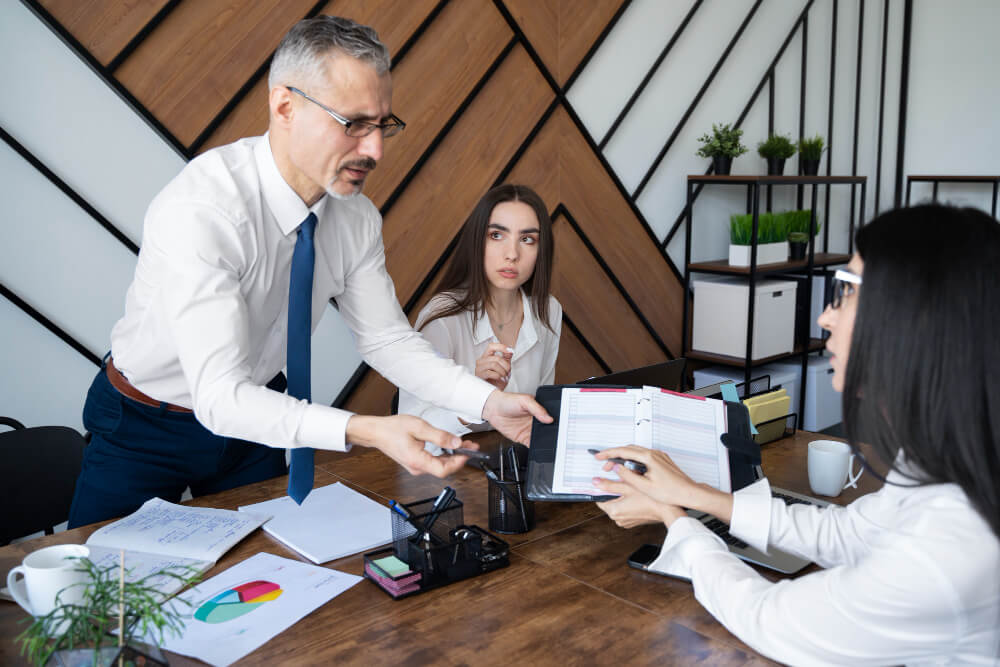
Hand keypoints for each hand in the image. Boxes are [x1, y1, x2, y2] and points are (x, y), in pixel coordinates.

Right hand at [346, 414, 477, 477]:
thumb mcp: (419, 428)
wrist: (376, 432)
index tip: (468, 452)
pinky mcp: (415, 463)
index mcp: (418, 461)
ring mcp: (416, 467)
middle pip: (444, 469)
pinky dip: (444, 455)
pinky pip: (433, 462)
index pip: (444, 470)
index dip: (459, 462)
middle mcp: (417, 468)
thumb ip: (440, 436)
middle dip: (460, 458)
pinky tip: (449, 447)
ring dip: (453, 456)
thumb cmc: (393, 429)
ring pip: (440, 466)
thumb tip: (456, 443)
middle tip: (470, 446)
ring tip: (463, 444)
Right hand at [475, 343, 512, 389]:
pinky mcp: (479, 375)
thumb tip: (510, 350)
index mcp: (486, 357)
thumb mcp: (504, 367)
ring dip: (502, 372)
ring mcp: (479, 368)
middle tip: (508, 372)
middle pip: (496, 357)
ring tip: (504, 377)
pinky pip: (491, 373)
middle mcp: (481, 361)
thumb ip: (506, 358)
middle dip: (506, 366)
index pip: (491, 346)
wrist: (493, 393)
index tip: (510, 351)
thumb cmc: (497, 380)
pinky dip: (498, 376)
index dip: (501, 347)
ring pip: (494, 364)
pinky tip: (499, 379)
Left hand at [481, 390, 551, 444]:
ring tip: (548, 444)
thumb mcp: (524, 401)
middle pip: (548, 430)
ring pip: (541, 439)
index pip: (551, 418)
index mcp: (539, 411)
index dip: (555, 423)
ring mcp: (530, 431)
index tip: (558, 427)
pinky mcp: (523, 438)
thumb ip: (537, 409)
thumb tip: (548, 418)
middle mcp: (536, 422)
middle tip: (555, 437)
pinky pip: (532, 445)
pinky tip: (538, 448)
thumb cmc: (508, 401)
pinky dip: (535, 448)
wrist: (493, 409)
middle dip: (552, 434)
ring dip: (545, 442)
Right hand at [593, 446, 732, 522]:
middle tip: (605, 466)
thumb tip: (616, 467)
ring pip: (636, 452)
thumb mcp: (644, 486)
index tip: (598, 457)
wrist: (689, 493)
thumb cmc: (671, 492)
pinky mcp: (662, 460)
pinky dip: (633, 460)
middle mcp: (654, 453)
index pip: (623, 451)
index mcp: (648, 457)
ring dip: (624, 458)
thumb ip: (627, 475)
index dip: (608, 453)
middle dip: (614, 456)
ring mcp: (659, 456)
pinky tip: (631, 469)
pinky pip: (644, 456)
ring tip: (616, 469)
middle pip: (629, 450)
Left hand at [596, 488, 683, 528]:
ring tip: (631, 488)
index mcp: (614, 511)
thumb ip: (609, 484)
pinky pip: (626, 509)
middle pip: (609, 500)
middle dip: (614, 490)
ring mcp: (625, 521)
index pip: (599, 498)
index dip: (603, 487)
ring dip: (622, 496)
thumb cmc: (650, 499)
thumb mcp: (628, 486)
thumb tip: (596, 482)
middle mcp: (618, 519)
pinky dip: (629, 502)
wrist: (667, 510)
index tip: (606, 480)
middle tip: (623, 482)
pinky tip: (636, 495)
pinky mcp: (632, 521)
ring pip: (618, 504)